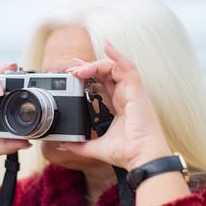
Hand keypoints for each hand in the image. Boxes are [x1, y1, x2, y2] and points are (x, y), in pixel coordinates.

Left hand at [61, 42, 171, 170]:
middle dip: (88, 66)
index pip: (104, 81)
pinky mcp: (136, 91)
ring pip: (115, 67)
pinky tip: (107, 47)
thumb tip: (64, 145)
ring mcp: (133, 91)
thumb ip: (80, 145)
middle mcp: (127, 95)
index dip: (90, 74)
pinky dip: (118, 56)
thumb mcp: (96, 147)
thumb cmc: (128, 153)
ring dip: (96, 64)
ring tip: (79, 68)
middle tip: (71, 67)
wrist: (142, 158)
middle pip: (107, 71)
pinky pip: (128, 67)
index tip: (74, 73)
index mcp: (120, 105)